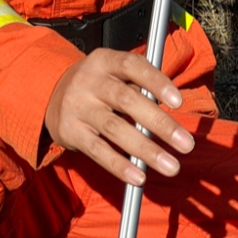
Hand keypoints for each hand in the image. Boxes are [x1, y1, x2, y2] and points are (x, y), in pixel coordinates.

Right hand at [42, 49, 194, 184]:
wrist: (51, 95)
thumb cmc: (97, 85)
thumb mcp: (113, 73)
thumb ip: (139, 86)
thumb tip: (171, 112)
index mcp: (103, 61)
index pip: (131, 65)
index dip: (156, 81)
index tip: (179, 101)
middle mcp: (88, 81)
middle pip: (126, 100)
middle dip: (160, 123)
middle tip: (186, 144)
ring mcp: (77, 107)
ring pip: (114, 128)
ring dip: (146, 150)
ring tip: (171, 166)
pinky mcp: (70, 131)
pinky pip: (97, 150)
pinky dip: (119, 165)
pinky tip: (138, 177)